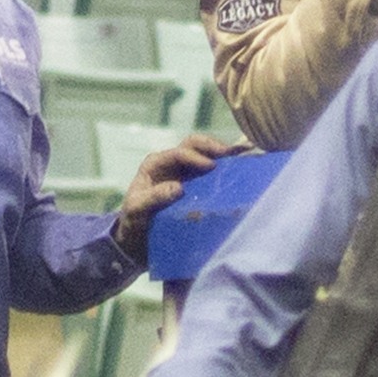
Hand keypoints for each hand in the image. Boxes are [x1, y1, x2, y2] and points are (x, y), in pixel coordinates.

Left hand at [116, 133, 230, 237]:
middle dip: (211, 146)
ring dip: (222, 153)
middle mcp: (171, 162)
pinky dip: (226, 164)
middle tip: (228, 154)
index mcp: (155, 164)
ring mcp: (185, 171)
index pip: (177, 153)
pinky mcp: (196, 182)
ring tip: (241, 155)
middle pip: (193, 144)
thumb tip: (178, 188)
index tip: (210, 167)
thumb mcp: (137, 210)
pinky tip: (242, 162)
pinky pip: (212, 169)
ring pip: (205, 153)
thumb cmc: (135, 219)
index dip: (194, 157)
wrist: (139, 232)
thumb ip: (154, 198)